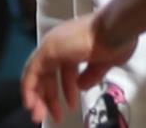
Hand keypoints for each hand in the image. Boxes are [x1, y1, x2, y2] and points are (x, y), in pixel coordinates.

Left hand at [21, 15, 135, 123]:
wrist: (116, 28)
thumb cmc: (116, 42)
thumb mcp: (105, 64)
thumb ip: (91, 75)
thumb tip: (81, 86)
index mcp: (74, 45)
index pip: (62, 70)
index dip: (66, 90)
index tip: (69, 106)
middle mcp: (60, 43)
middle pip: (48, 74)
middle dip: (50, 97)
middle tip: (55, 115)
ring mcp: (53, 45)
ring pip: (37, 74)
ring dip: (38, 96)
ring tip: (40, 116)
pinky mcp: (48, 49)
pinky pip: (31, 72)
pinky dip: (29, 88)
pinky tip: (31, 104)